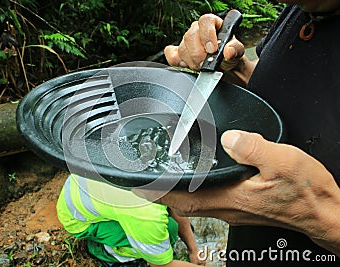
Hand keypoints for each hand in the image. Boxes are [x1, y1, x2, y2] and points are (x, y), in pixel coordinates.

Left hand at [134, 130, 339, 255]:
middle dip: (161, 192)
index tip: (139, 184)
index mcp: (231, 197)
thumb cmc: (307, 193)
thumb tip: (229, 137)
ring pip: (193, 202)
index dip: (158, 191)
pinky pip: (208, 200)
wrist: (323, 212)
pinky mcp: (240, 206)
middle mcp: (227, 206)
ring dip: (175, 192)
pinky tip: (197, 178)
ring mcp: (233, 208)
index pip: (182, 198)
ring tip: (163, 176)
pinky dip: (194, 190)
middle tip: (145, 178)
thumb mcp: (284, 161)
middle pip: (182, 203)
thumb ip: (254, 148)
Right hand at [164, 13, 244, 70]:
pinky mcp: (179, 53)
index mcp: (212, 24)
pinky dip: (177, 62)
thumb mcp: (237, 52)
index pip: (205, 21)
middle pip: (190, 37)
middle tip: (206, 64)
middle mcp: (197, 30)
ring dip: (192, 62)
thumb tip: (228, 51)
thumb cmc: (230, 56)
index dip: (207, 35)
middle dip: (198, 54)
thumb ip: (235, 50)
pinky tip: (187, 65)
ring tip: (202, 67)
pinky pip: (171, 55)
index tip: (212, 50)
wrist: (224, 68)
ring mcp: (187, 42)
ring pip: (182, 49)